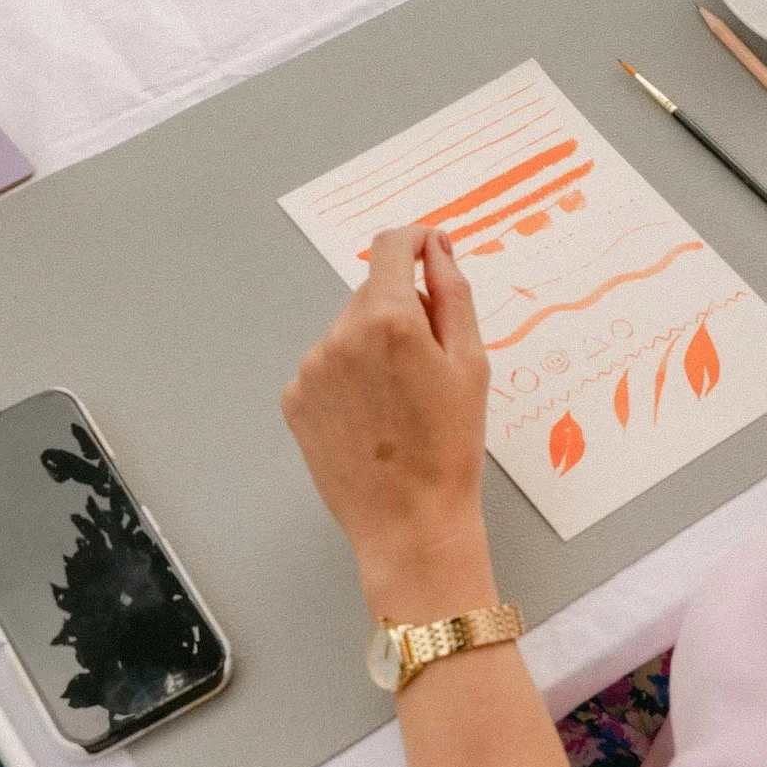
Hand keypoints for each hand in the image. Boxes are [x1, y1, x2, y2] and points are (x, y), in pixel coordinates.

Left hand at [281, 225, 497, 624]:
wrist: (409, 523)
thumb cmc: (450, 448)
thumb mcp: (472, 364)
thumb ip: (453, 293)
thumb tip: (437, 247)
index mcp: (389, 319)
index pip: (391, 247)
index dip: (415, 242)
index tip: (429, 252)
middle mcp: (341, 335)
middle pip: (371, 293)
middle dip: (401, 309)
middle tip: (430, 361)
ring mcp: (311, 369)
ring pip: (348, 330)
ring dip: (372, 345)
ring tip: (399, 401)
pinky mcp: (295, 400)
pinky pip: (326, 367)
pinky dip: (348, 378)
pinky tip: (371, 418)